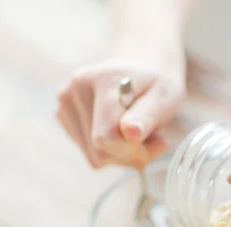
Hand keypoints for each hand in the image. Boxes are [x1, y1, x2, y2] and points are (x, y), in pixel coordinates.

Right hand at [57, 52, 185, 168]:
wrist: (143, 64)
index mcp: (105, 78)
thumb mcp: (166, 97)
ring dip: (121, 154)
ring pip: (94, 157)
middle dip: (130, 154)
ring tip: (136, 131)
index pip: (107, 137)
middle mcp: (77, 87)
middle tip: (153, 138)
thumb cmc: (158, 83)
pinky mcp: (64, 114)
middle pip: (99, 151)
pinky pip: (89, 153)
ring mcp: (66, 100)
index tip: (159, 142)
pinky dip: (110, 151)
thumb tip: (130, 132)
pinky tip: (121, 131)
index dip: (134, 150)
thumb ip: (148, 116)